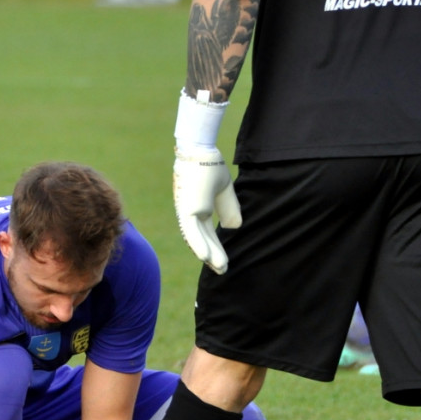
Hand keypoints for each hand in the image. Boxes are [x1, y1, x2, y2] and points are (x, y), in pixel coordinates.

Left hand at [173, 147, 241, 274]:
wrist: (200, 148)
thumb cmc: (210, 165)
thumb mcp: (224, 190)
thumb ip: (229, 208)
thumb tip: (234, 228)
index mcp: (198, 209)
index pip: (208, 234)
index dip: (216, 247)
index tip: (224, 262)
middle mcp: (191, 214)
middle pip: (203, 240)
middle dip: (213, 256)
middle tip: (222, 271)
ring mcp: (187, 212)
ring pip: (198, 239)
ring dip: (209, 254)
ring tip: (219, 268)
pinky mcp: (186, 208)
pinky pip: (192, 230)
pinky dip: (198, 244)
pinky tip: (204, 257)